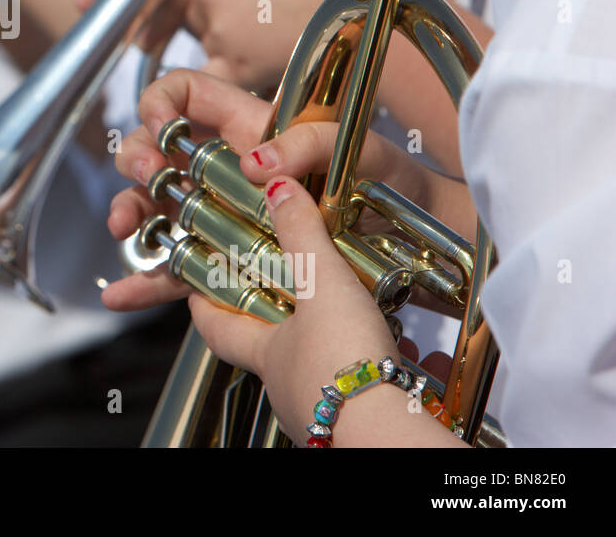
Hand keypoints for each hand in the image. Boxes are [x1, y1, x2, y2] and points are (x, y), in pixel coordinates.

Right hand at [104, 68, 465, 310]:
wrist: (413, 251)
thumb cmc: (390, 187)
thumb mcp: (359, 150)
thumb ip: (308, 142)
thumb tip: (255, 160)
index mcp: (248, 128)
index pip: (186, 94)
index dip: (161, 100)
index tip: (160, 126)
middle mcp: (225, 169)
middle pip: (156, 150)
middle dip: (136, 159)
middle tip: (152, 178)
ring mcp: (220, 215)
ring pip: (155, 207)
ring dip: (128, 213)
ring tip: (126, 228)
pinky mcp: (224, 263)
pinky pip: (176, 270)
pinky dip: (145, 283)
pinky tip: (121, 293)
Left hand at [188, 176, 401, 445]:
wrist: (389, 436)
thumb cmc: (346, 368)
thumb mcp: (322, 284)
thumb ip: (301, 234)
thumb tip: (277, 189)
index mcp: (264, 353)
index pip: (215, 325)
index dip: (205, 301)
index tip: (202, 281)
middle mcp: (287, 385)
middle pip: (271, 347)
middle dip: (284, 317)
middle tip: (297, 287)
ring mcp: (323, 408)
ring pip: (325, 368)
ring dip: (344, 343)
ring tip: (369, 317)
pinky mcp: (364, 423)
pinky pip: (375, 391)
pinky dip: (396, 370)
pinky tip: (424, 359)